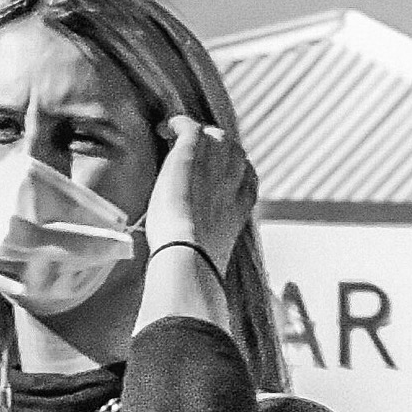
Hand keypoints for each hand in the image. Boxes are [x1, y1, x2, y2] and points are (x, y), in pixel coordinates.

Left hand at [146, 115, 256, 276]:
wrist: (189, 255)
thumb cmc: (197, 265)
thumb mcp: (214, 257)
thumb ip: (214, 252)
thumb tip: (209, 287)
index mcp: (242, 208)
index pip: (248, 177)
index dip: (233, 171)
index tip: (216, 174)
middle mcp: (233, 183)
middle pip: (234, 151)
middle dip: (216, 147)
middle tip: (193, 151)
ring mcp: (214, 167)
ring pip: (215, 136)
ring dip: (197, 135)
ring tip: (176, 140)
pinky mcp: (190, 156)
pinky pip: (188, 126)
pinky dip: (176, 124)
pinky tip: (163, 130)